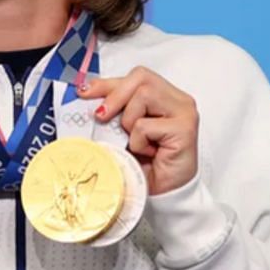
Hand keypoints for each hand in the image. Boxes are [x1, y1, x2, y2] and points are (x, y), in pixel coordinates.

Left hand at [79, 67, 198, 195]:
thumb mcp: (121, 130)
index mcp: (164, 96)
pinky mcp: (185, 129)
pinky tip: (149, 153)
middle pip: (141, 77)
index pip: (136, 76)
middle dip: (115, 96)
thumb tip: (85, 94)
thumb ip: (112, 110)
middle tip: (102, 117)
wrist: (162, 193)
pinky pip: (145, 125)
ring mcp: (184, 113)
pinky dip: (138, 142)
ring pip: (144, 95)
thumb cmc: (144, 162)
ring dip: (129, 121)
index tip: (84, 92)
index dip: (108, 83)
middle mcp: (177, 100)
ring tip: (136, 141)